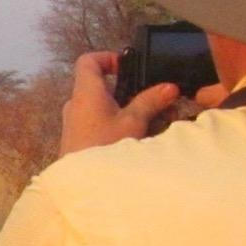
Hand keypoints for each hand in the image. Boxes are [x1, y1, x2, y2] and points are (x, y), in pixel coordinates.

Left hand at [60, 51, 177, 157]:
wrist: (81, 186)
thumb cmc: (102, 150)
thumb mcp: (133, 123)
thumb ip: (151, 102)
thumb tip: (168, 88)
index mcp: (85, 93)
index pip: (88, 61)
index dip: (109, 58)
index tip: (129, 67)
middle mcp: (76, 105)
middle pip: (103, 87)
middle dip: (132, 91)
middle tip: (156, 99)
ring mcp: (76, 124)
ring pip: (106, 107)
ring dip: (131, 110)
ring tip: (157, 120)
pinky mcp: (80, 140)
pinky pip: (102, 124)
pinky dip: (121, 124)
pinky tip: (141, 136)